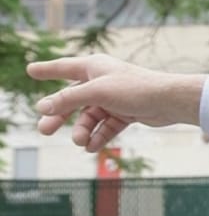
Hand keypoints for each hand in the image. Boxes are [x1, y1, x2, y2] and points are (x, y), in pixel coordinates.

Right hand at [27, 55, 207, 152]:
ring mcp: (114, 98)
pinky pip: (107, 126)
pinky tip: (93, 147)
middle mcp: (102, 81)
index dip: (47, 70)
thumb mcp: (97, 93)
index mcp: (94, 67)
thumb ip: (69, 99)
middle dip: (59, 116)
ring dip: (84, 130)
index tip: (30, 70)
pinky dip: (100, 136)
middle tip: (44, 131)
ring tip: (81, 142)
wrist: (170, 101)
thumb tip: (43, 107)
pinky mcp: (126, 112)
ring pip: (90, 117)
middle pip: (73, 99)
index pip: (63, 68)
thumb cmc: (135, 88)